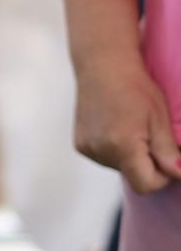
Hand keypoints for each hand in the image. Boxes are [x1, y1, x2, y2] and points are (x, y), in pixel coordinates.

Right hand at [73, 55, 180, 194]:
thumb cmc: (135, 87)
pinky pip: (104, 158)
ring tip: (131, 128)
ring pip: (119, 168)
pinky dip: (115, 150)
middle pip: (132, 176)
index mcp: (122, 146)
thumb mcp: (160, 119)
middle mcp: (100, 151)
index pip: (146, 185)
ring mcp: (87, 148)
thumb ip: (169, 152)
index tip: (168, 157)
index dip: (162, 176)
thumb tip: (179, 174)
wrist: (103, 65)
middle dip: (146, 164)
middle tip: (150, 134)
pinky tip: (117, 128)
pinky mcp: (80, 144)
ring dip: (130, 157)